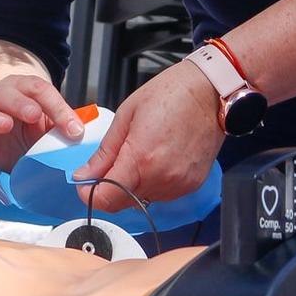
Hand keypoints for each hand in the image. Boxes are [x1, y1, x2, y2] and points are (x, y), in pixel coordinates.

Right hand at [0, 73, 84, 170]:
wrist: (3, 138)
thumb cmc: (30, 129)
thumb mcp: (49, 125)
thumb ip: (63, 126)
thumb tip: (85, 134)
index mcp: (24, 90)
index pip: (40, 91)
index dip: (58, 108)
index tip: (74, 130)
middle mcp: (0, 99)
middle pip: (7, 94)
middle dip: (21, 104)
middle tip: (34, 115)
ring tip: (6, 125)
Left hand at [75, 62, 220, 207]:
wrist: (211, 92)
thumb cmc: (170, 94)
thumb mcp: (126, 116)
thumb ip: (105, 152)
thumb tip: (84, 175)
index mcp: (141, 159)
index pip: (106, 199)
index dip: (89, 193)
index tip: (85, 183)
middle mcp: (161, 178)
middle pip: (122, 203)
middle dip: (109, 188)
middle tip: (110, 163)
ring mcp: (179, 185)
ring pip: (142, 200)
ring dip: (132, 185)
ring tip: (140, 154)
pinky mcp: (191, 185)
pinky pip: (162, 194)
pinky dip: (152, 183)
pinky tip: (156, 158)